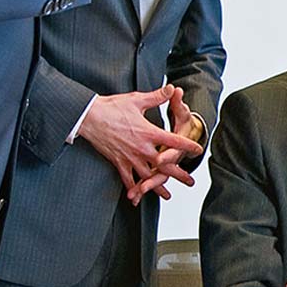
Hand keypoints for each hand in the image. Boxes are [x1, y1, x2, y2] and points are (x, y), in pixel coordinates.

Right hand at [77, 86, 203, 202]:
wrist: (88, 117)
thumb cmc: (111, 107)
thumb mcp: (137, 100)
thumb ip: (157, 97)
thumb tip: (172, 89)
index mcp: (148, 132)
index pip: (173, 140)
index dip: (187, 145)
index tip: (198, 150)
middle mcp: (141, 148)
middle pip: (163, 165)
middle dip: (178, 174)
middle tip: (190, 181)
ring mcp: (129, 157)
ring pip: (147, 176)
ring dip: (158, 186)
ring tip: (168, 195)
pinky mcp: (118, 162)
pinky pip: (127, 179)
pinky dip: (133, 189)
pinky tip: (137, 198)